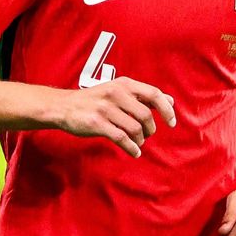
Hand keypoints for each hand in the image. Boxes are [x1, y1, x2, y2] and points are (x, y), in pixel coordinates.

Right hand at [56, 77, 175, 157]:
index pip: (154, 94)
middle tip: (147, 135)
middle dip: (151, 129)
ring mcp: (105, 108)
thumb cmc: (95, 100)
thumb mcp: (118, 91)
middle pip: (146, 115)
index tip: (172, 123)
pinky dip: (131, 148)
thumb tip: (170, 101)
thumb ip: (143, 96)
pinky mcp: (97, 124)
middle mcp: (116, 93)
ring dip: (141, 140)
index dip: (166, 109)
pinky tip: (134, 152)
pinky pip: (122, 138)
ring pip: (135, 128)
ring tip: (138, 143)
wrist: (63, 106)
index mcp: (124, 84)